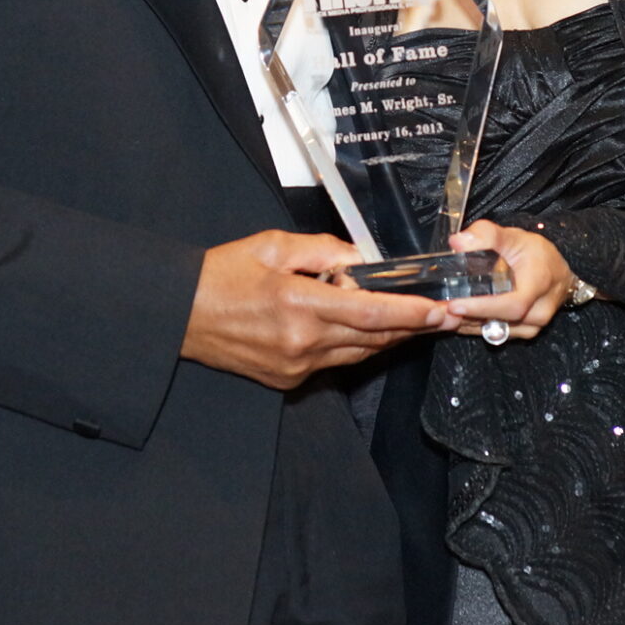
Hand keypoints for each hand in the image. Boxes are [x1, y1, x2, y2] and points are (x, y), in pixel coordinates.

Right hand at [182, 230, 457, 389]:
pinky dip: (354, 346)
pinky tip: (364, 331)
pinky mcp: (288, 379)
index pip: (370, 313)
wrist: (181, 314)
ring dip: (388, 338)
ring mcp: (296, 366)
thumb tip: (359, 259)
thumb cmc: (222, 274)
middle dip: (412, 327)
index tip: (439, 311)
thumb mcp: (273, 245)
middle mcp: (302, 342)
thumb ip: (322, 250)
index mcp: (299, 304)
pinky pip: (334, 362)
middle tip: (443, 317)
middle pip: (373, 338)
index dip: (410, 314)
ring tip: (414, 322)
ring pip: (358, 353)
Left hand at [443, 221, 578, 340]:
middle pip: (500, 323)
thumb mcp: (513, 236)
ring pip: (495, 332)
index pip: (512, 305)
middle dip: (467, 317)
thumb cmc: (536, 254)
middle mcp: (539, 312)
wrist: (556, 272)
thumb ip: (486, 235)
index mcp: (539, 285)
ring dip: (468, 324)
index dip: (482, 307)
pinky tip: (458, 317)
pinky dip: (475, 326)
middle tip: (439, 308)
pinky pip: (496, 334)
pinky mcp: (524, 332)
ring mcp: (532, 326)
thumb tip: (458, 242)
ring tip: (444, 312)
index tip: (455, 305)